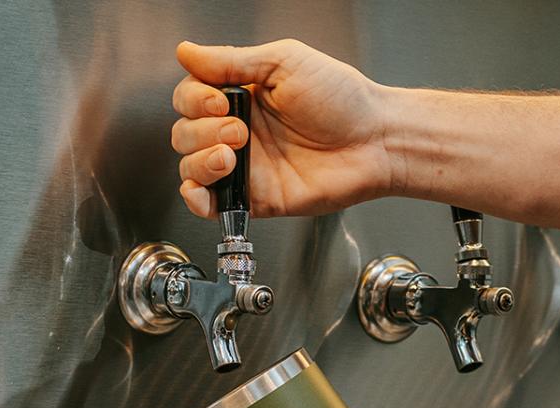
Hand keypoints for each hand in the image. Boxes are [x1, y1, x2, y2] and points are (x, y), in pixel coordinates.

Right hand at [171, 39, 395, 217]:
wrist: (375, 141)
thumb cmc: (343, 99)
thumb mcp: (285, 61)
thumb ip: (232, 60)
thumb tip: (186, 52)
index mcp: (243, 96)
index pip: (190, 98)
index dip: (195, 99)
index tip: (220, 100)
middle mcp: (240, 131)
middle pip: (185, 133)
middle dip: (201, 130)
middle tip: (239, 129)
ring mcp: (246, 167)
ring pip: (190, 167)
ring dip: (199, 160)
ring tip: (232, 154)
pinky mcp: (255, 199)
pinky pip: (210, 204)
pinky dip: (196, 198)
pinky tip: (204, 188)